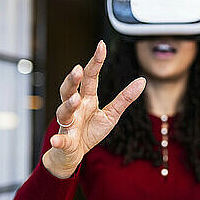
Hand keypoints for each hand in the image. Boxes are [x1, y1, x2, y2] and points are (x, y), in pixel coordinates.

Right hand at [43, 40, 145, 178]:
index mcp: (87, 99)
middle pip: (69, 90)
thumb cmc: (90, 131)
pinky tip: (57, 140)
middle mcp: (74, 108)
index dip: (95, 62)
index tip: (101, 45)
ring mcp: (67, 124)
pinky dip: (59, 140)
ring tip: (75, 100)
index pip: (90, 77)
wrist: (73, 154)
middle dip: (72, 80)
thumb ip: (124, 98)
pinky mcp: (64, 142)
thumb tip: (142, 80)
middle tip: (78, 69)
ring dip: (68, 105)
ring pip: (64, 111)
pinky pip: (61, 140)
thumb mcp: (111, 114)